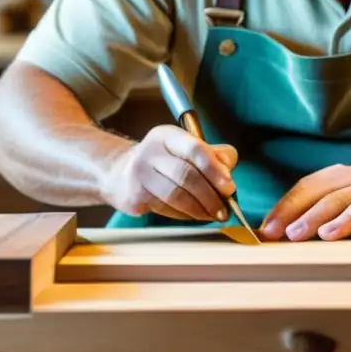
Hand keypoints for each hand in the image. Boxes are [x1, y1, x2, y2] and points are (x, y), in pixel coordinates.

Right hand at [103, 124, 237, 221]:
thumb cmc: (164, 162)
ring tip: (214, 215)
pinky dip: (185, 215)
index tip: (230, 187)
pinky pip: (166, 209)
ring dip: (199, 209)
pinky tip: (194, 215)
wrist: (120, 174)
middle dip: (210, 195)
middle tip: (225, 208)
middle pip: (186, 174)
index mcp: (167, 135)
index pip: (194, 148)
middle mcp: (150, 151)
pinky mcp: (134, 196)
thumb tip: (228, 170)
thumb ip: (213, 155)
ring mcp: (139, 174)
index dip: (214, 169)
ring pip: (176, 195)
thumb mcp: (186, 150)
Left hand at [260, 164, 350, 241]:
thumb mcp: (339, 193)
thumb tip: (274, 230)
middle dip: (309, 218)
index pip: (308, 189)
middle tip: (291, 236)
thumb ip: (310, 207)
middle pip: (330, 199)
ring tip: (325, 235)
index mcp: (338, 176)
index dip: (287, 209)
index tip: (270, 230)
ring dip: (340, 221)